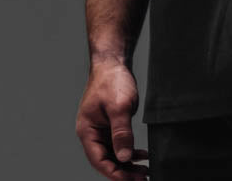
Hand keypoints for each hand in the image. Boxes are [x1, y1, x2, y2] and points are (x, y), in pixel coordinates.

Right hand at [76, 58, 149, 178]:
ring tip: (145, 171)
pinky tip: (142, 154)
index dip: (115, 174)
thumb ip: (121, 132)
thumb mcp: (119, 106)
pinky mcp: (110, 124)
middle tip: (143, 178)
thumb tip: (124, 157)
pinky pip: (118, 143)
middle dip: (124, 172)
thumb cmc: (112, 80)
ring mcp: (100, 129)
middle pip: (106, 160)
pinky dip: (129, 151)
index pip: (99, 160)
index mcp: (87, 131)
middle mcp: (91, 133)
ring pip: (113, 154)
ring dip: (128, 163)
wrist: (114, 61)